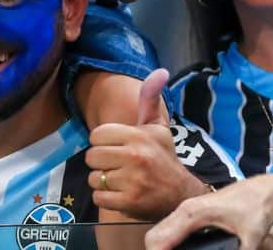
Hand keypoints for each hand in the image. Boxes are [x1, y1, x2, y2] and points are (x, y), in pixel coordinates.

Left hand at [87, 69, 204, 219]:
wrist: (181, 195)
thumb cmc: (164, 157)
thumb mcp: (158, 127)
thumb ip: (151, 99)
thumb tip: (160, 71)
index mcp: (138, 135)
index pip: (97, 135)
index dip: (103, 143)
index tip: (117, 148)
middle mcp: (135, 156)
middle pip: (91, 157)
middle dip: (101, 163)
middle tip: (117, 166)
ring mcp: (132, 181)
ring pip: (94, 178)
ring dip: (103, 182)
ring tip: (121, 180)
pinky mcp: (128, 202)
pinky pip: (98, 197)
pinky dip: (105, 198)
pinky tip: (120, 194)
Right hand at [145, 173, 272, 249]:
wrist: (264, 190)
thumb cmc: (257, 206)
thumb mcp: (251, 238)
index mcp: (193, 213)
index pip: (160, 239)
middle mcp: (185, 209)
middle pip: (153, 237)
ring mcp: (186, 210)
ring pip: (158, 232)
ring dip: (159, 248)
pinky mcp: (191, 214)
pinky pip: (168, 229)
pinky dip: (165, 243)